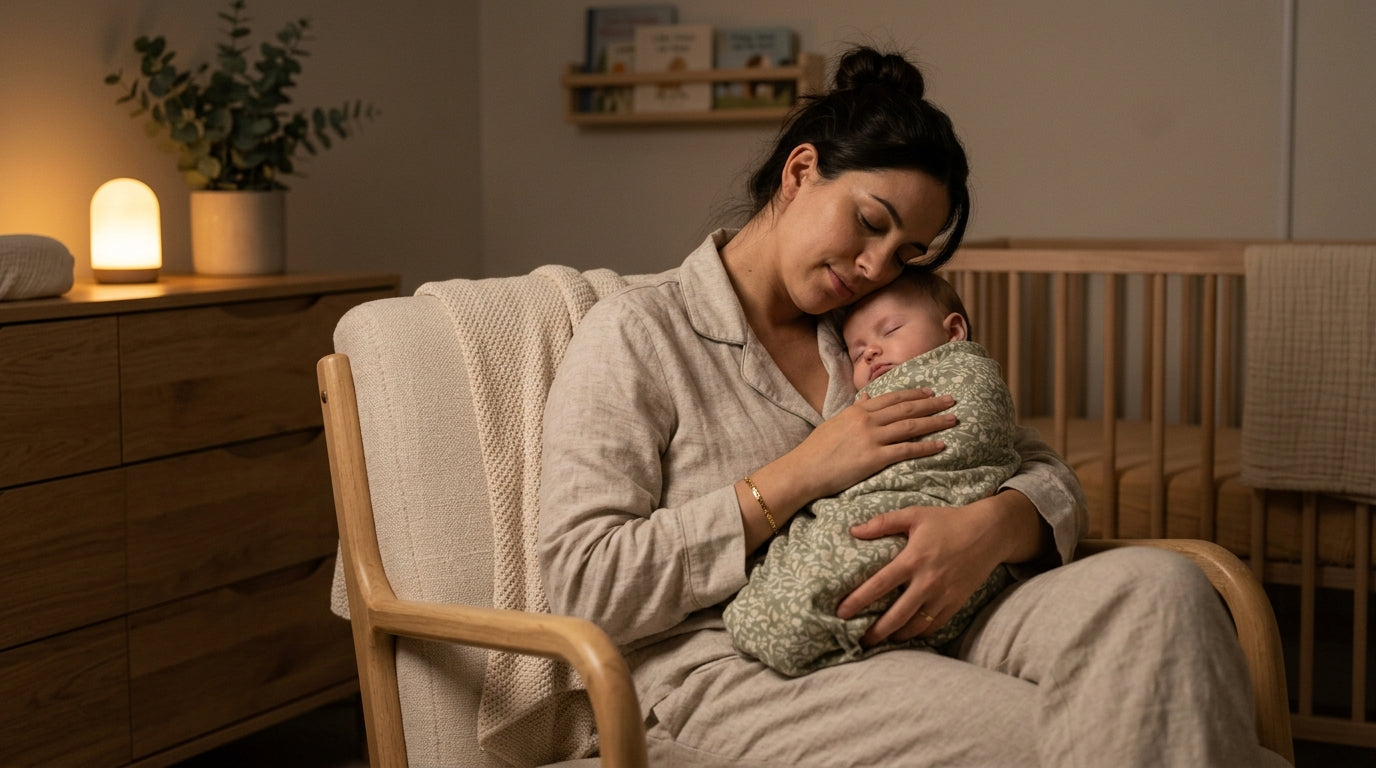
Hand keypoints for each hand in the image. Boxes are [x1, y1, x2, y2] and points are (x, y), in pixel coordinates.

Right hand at [786, 388, 956, 501]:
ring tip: (953, 419)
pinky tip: (940, 445)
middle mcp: (867, 420)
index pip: (892, 398)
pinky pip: (906, 450)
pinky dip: (926, 447)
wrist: (804, 469)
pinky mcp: (874, 458)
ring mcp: (872, 438)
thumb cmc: (816, 450)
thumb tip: (867, 398)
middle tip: (951, 400)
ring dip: (935, 422)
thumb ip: (854, 410)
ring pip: (911, 426)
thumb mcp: (835, 423)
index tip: (930, 392)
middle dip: (932, 404)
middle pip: (907, 408)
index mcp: (858, 410)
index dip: (914, 394)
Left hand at [835, 491, 1042, 644]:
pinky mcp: (957, 602)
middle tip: (859, 640)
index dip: (858, 600)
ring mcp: (944, 595)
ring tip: (880, 640)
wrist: (989, 532)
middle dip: (876, 632)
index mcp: (913, 559)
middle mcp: (928, 581)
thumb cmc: (948, 521)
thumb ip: (882, 523)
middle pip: (897, 615)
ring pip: (916, 626)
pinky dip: (919, 633)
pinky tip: (907, 634)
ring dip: (896, 636)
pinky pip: (934, 625)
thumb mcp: (915, 515)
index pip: (880, 584)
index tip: (841, 612)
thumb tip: (853, 530)